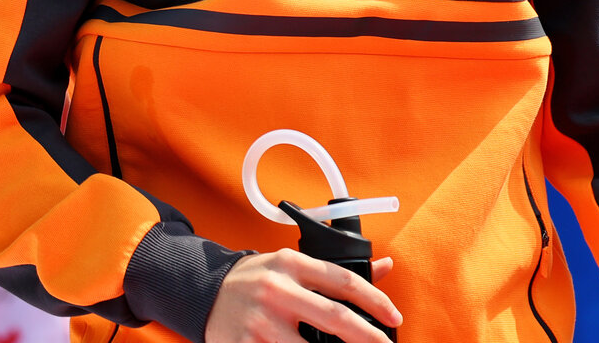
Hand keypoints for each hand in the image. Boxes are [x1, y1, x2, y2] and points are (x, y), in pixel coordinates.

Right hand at [204, 250, 400, 342]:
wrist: (205, 291)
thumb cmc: (256, 279)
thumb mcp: (291, 265)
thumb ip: (334, 272)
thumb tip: (386, 268)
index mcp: (291, 264)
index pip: (343, 281)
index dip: (376, 301)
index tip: (394, 318)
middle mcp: (277, 289)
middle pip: (336, 317)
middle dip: (369, 337)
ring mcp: (261, 320)